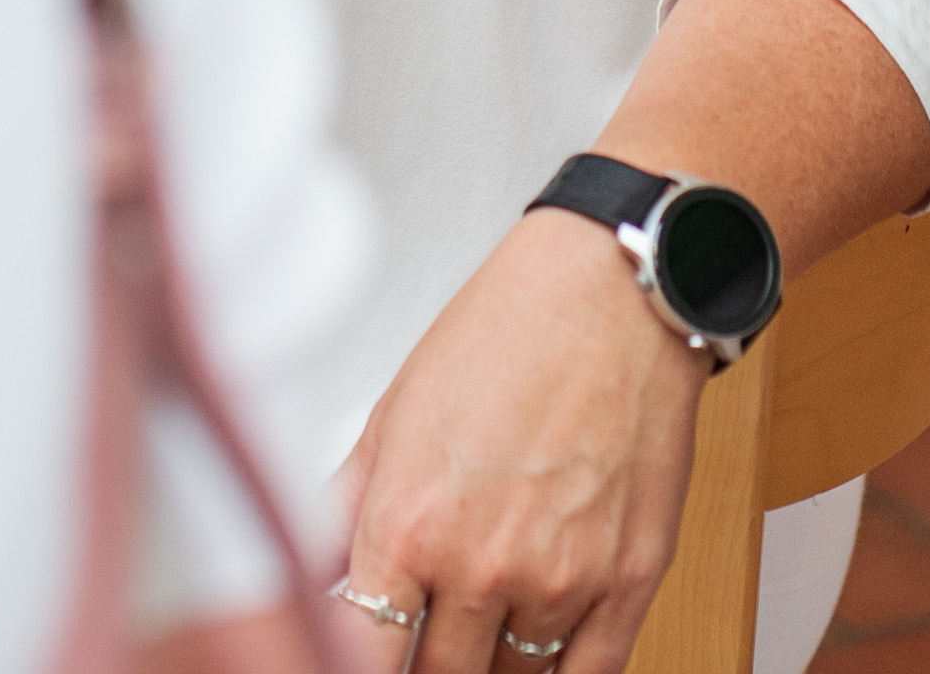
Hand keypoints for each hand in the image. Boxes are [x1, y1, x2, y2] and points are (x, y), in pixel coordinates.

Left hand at [327, 208, 712, 673]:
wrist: (611, 292)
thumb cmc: (504, 335)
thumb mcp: (393, 418)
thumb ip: (342, 512)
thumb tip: (300, 569)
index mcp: (408, 527)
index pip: (360, 658)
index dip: (352, 669)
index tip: (358, 659)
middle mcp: (481, 567)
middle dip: (424, 665)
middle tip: (425, 633)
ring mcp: (560, 582)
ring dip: (489, 665)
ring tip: (479, 627)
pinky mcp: (628, 582)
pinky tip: (537, 658)